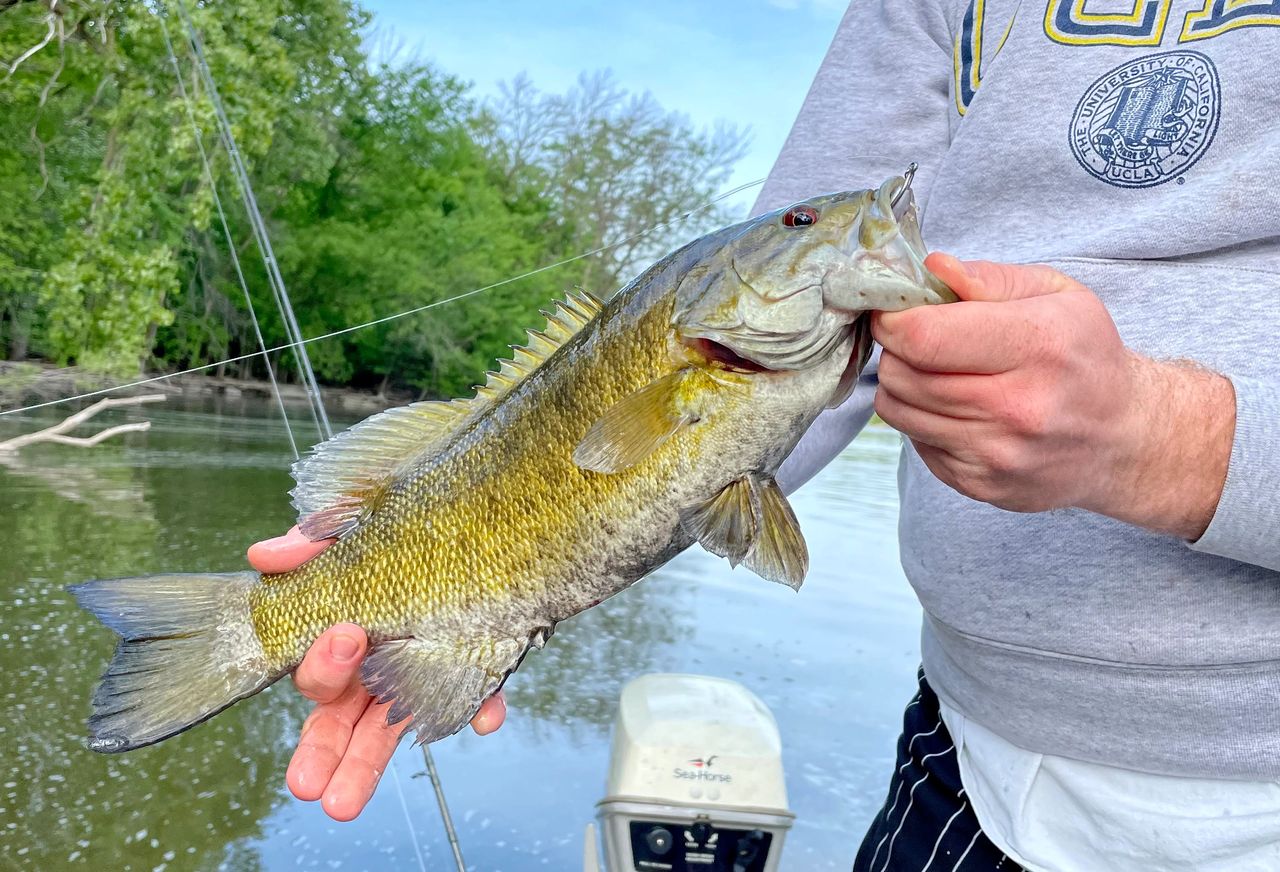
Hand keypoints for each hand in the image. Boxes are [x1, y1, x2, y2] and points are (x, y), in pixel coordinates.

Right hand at [247, 526, 506, 820]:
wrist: (483, 513)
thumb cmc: (408, 522)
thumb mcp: (361, 521)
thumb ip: (317, 541)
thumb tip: (263, 555)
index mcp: (343, 634)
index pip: (318, 668)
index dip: (323, 666)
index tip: (348, 638)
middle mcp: (375, 663)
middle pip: (340, 719)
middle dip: (322, 753)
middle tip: (308, 786)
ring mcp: (421, 670)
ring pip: (390, 728)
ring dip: (369, 763)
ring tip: (342, 805)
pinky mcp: (473, 665)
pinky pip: (472, 698)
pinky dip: (479, 707)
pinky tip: (486, 717)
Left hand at [871, 253, 1234, 538]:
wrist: (1124, 439)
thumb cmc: (1084, 356)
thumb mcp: (1055, 295)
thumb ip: (989, 278)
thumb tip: (932, 268)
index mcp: (1038, 345)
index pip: (923, 336)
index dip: (893, 319)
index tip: (894, 311)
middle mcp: (1017, 407)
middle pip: (901, 373)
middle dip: (896, 350)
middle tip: (919, 340)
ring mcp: (997, 453)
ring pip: (896, 409)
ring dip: (902, 384)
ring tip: (936, 372)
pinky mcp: (979, 485)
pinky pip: (914, 443)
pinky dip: (922, 421)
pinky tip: (958, 409)